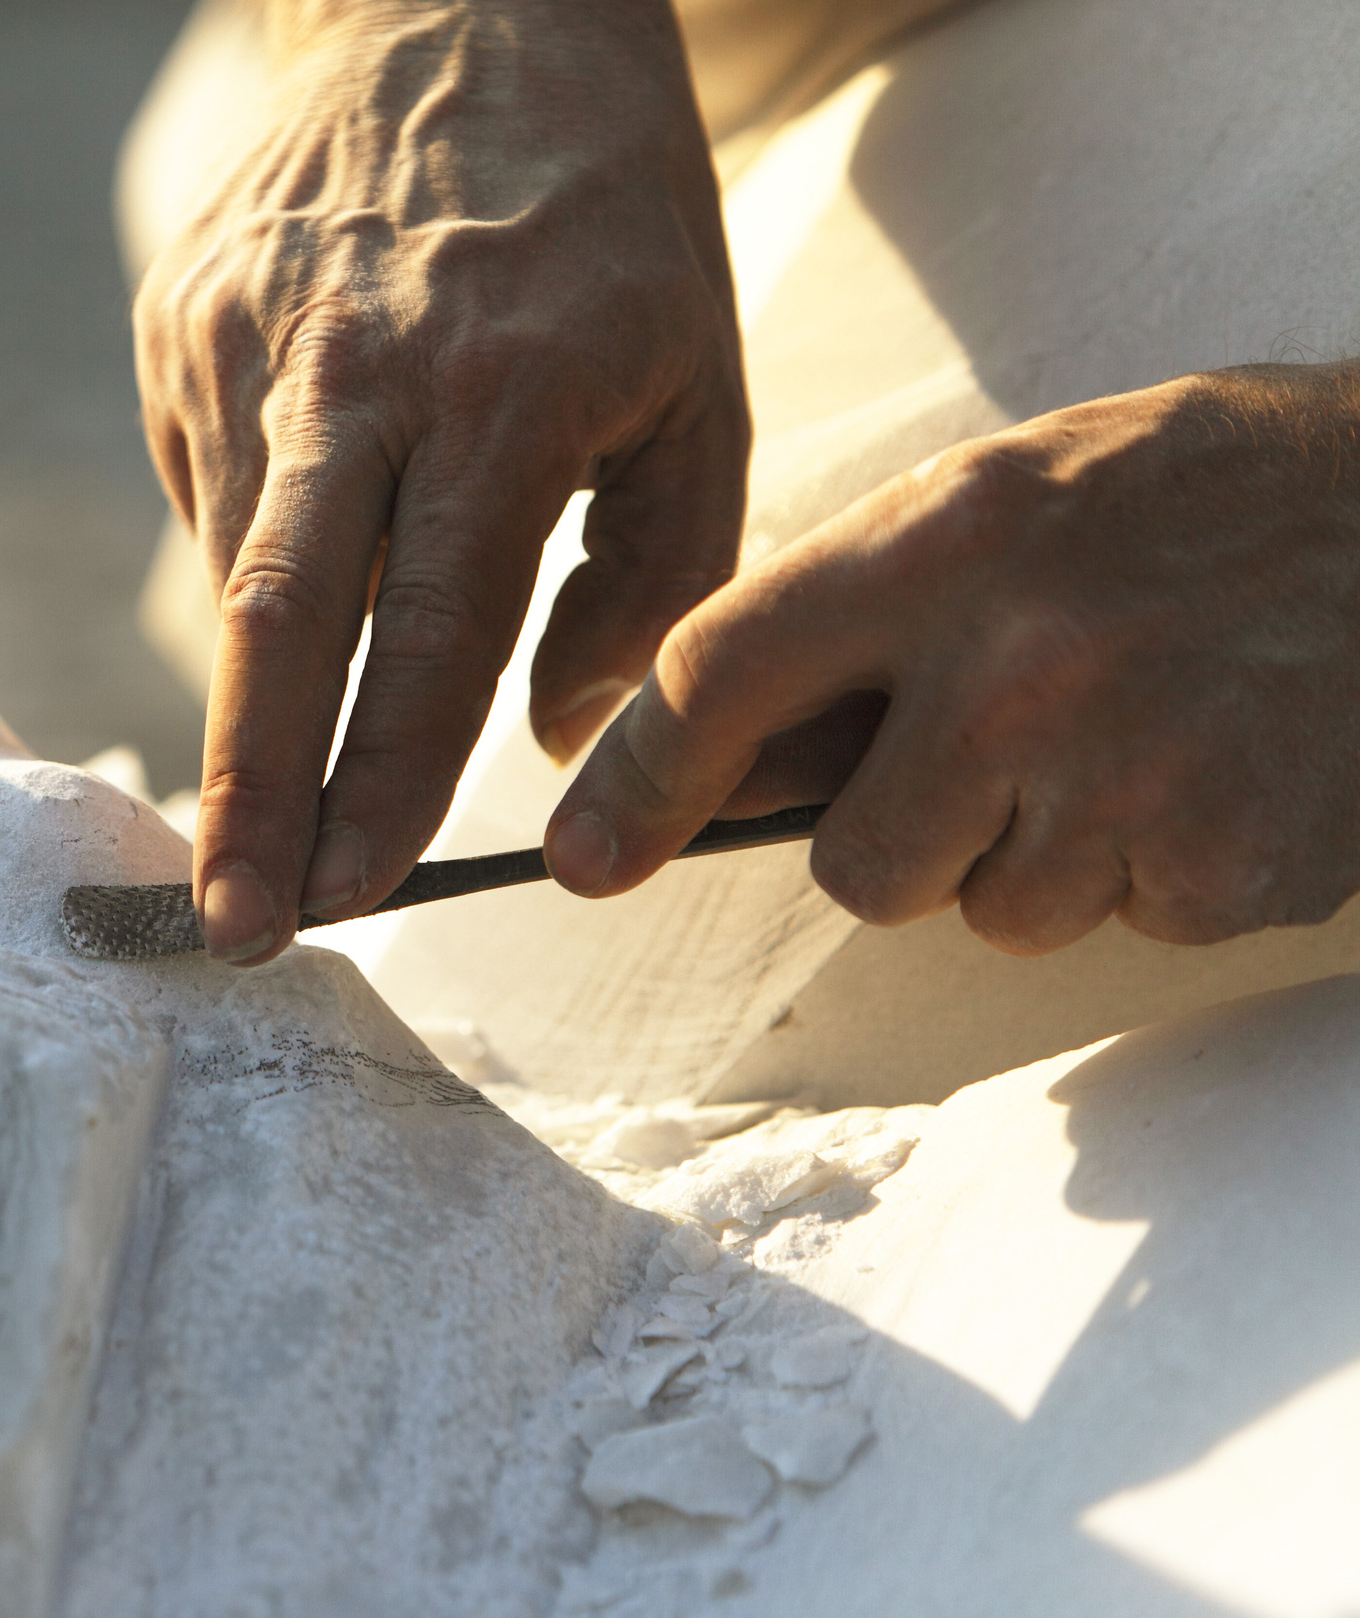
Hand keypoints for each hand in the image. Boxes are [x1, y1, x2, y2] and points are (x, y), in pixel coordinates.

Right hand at [135, 0, 747, 963]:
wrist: (465, 5)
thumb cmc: (607, 220)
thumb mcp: (696, 381)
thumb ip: (653, 578)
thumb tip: (554, 734)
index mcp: (506, 385)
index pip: (434, 625)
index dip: (384, 772)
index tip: (355, 892)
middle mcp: (357, 366)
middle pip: (279, 618)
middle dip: (251, 791)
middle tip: (229, 923)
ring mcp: (246, 337)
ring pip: (235, 569)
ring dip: (255, 704)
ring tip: (267, 803)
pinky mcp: (181, 323)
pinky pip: (213, 493)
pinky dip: (257, 570)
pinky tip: (305, 567)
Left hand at [547, 362, 1359, 952]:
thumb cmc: (1201, 496)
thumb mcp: (1008, 494)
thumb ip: (854, 617)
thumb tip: (708, 770)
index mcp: (947, 537)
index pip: (721, 675)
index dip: (638, 780)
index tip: (585, 856)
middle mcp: (1019, 660)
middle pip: (852, 864)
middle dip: (905, 839)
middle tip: (1006, 751)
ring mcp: (1128, 771)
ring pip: (983, 914)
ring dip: (1036, 858)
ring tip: (1135, 738)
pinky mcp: (1226, 864)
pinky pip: (1115, 928)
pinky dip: (1151, 875)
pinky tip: (1213, 769)